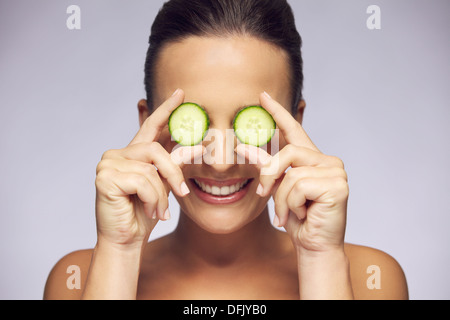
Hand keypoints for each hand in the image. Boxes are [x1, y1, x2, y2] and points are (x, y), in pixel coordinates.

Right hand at [94, 89, 203, 248]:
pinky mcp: (104, 177)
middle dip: (173, 172)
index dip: (166, 109)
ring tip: (159, 210)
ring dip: (162, 194)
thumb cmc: (145, 213)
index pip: (151, 126)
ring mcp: (108, 163)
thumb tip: (200, 144)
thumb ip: (174, 164)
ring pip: (151, 168)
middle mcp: (118, 154)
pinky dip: (152, 199)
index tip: (181, 93)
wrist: (126, 240)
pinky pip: (142, 181)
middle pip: (156, 149)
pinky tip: (147, 211)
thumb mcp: (164, 185)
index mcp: (133, 154)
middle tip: (183, 192)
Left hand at [236, 92, 348, 252]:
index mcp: (312, 160)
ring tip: (287, 214)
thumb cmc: (297, 219)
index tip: (262, 96)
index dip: (278, 112)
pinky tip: (301, 215)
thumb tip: (243, 146)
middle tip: (262, 194)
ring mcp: (335, 171)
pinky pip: (298, 185)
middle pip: (288, 152)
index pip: (294, 130)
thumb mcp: (277, 190)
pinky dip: (291, 204)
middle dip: (270, 175)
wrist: (314, 247)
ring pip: (291, 173)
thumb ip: (266, 167)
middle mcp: (327, 161)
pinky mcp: (337, 184)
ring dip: (281, 198)